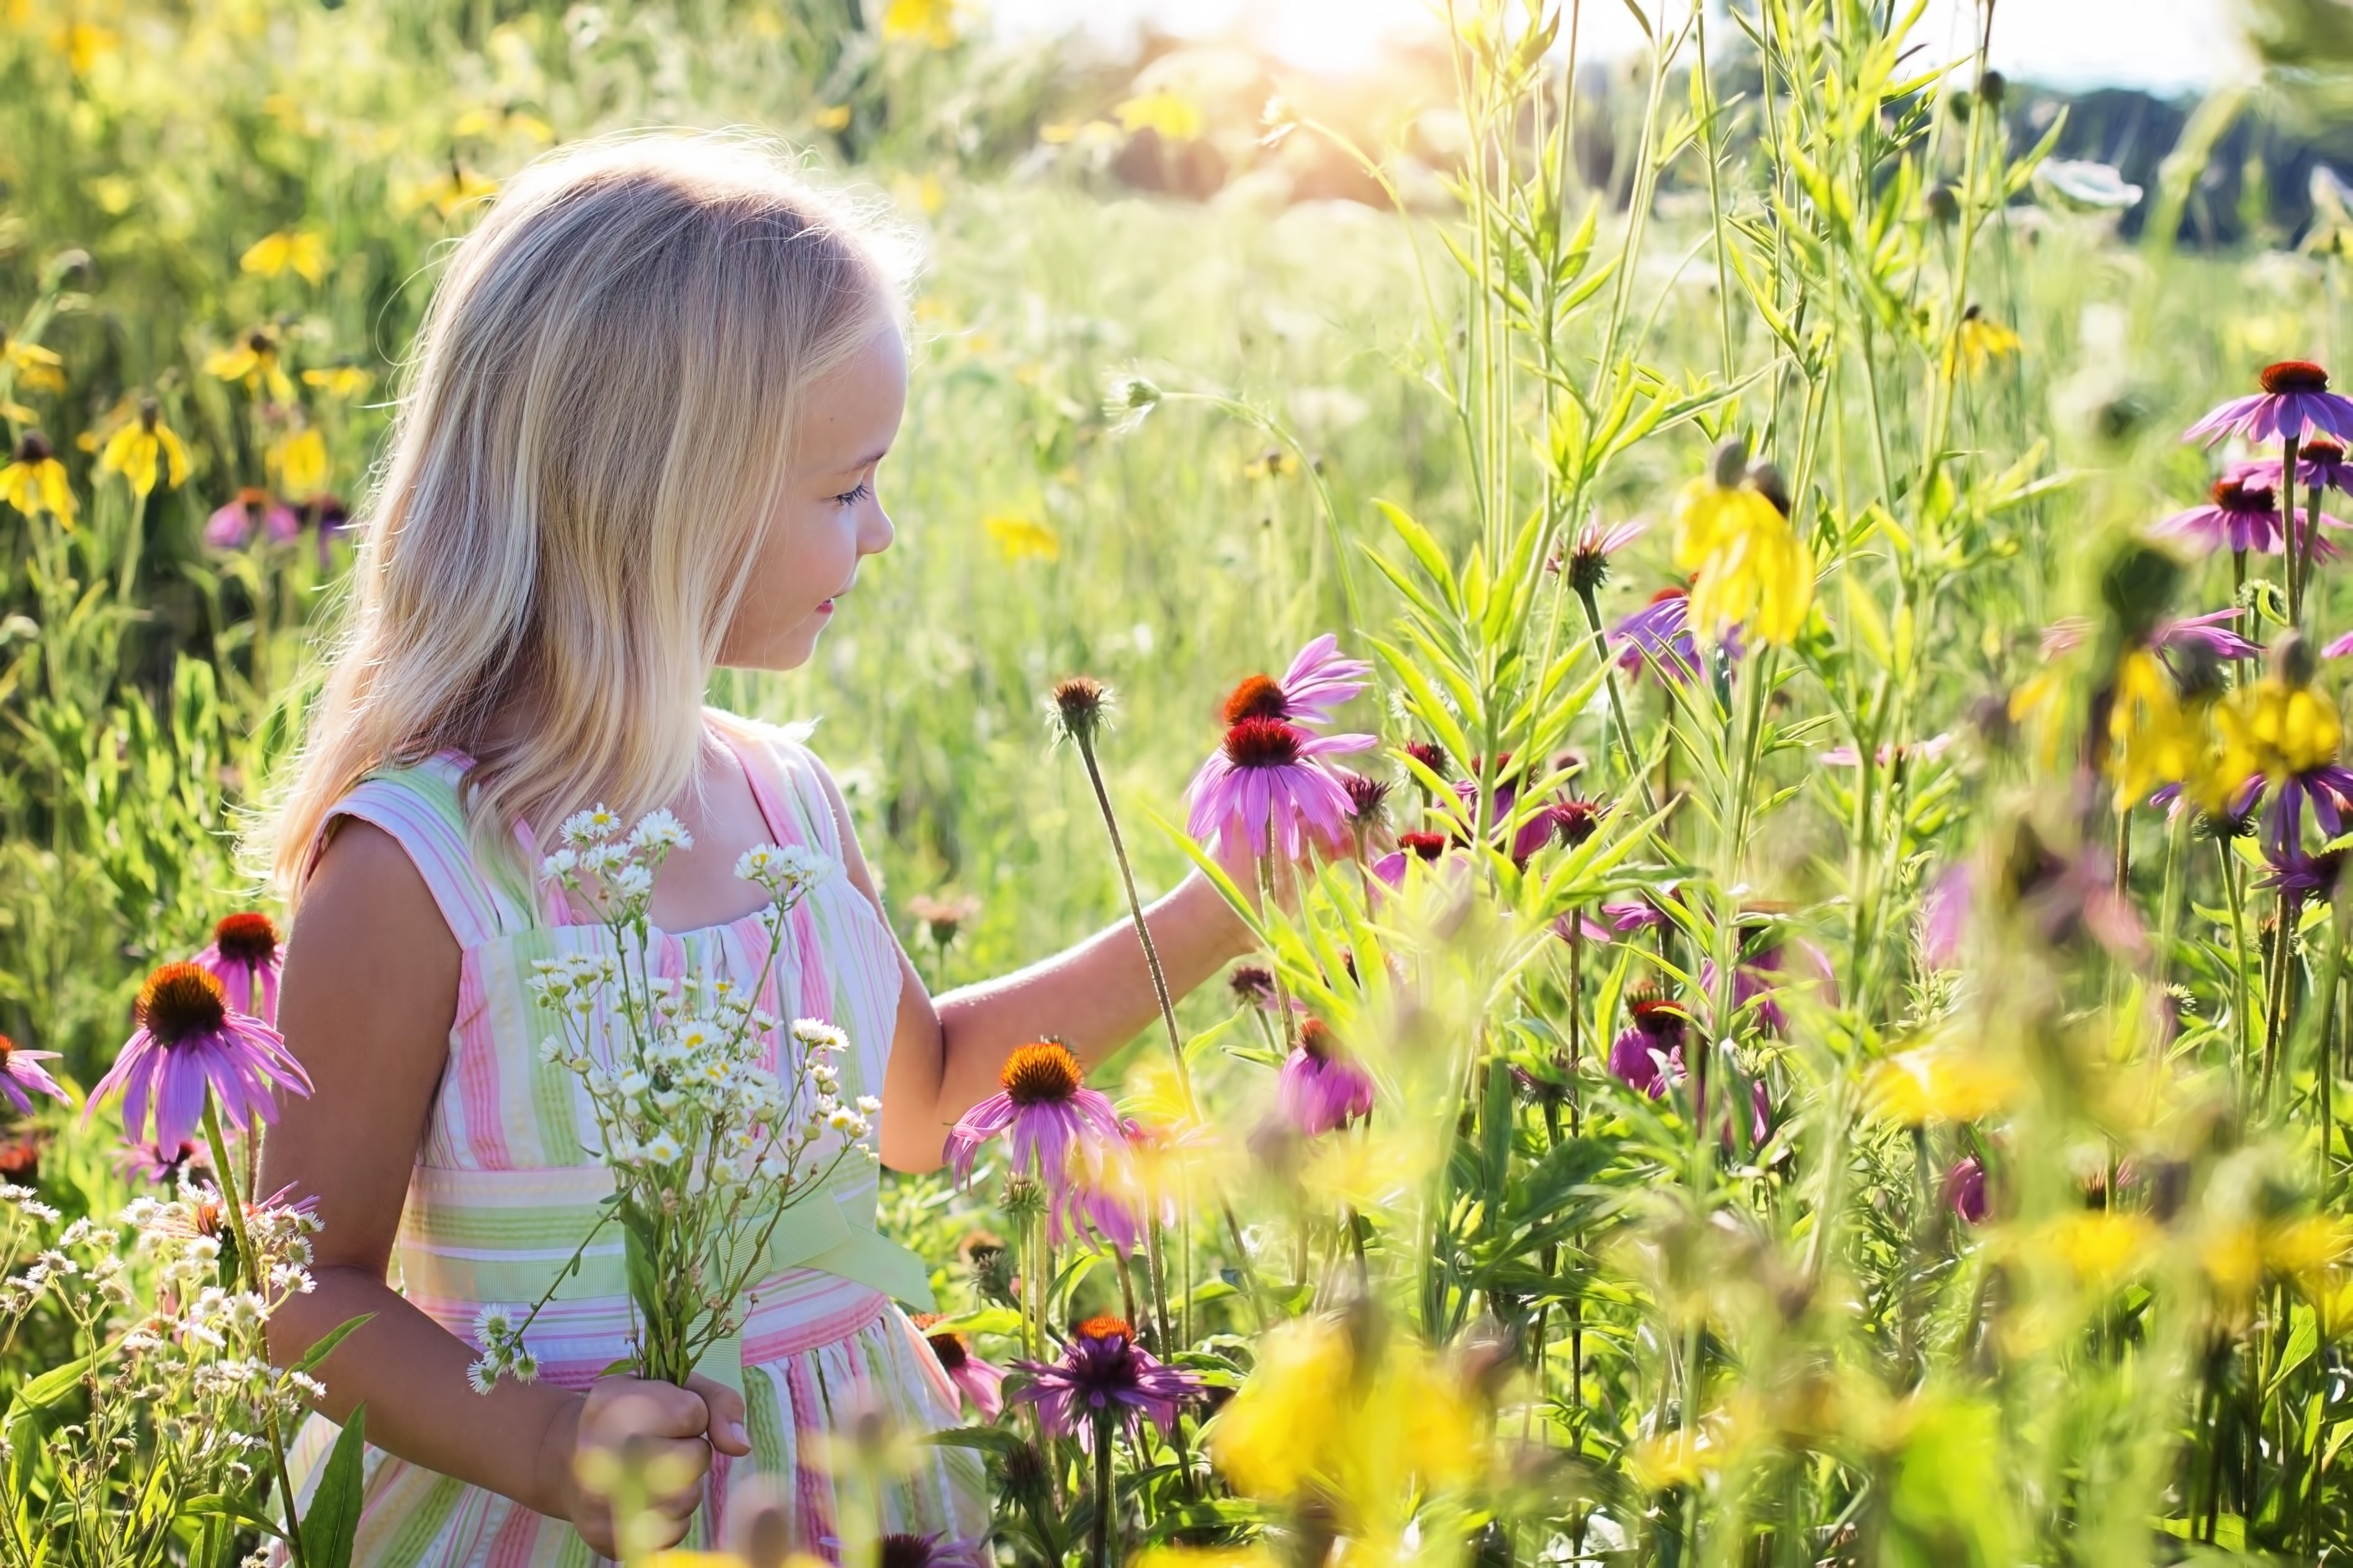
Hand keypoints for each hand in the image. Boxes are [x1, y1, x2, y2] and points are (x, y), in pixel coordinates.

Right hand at [539, 1371, 751, 1555]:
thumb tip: (740, 1445)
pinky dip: (672, 1517)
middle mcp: (598, 1452)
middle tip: (664, 1446)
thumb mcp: (672, 1389)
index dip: (693, 1415)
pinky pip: (672, 1533)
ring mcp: (598, 1500)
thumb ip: (717, 1403)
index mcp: (613, 1403)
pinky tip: (647, 1499)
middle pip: (693, 1459)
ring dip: (686, 1486)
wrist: (566, 1459)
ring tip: (656, 1473)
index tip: (668, 1416)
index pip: (692, 1414)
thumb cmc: (633, 1416)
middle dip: (692, 1452)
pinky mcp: (606, 1538)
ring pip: (687, 1499)